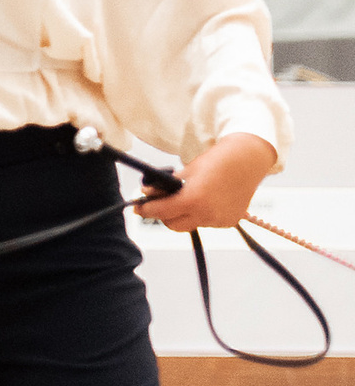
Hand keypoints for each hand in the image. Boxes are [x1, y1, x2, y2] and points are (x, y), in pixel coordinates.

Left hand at [136, 133, 277, 232]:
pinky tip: (206, 201)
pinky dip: (202, 215)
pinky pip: (207, 222)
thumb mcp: (186, 171)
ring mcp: (220, 220)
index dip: (146, 210)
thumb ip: (166, 186)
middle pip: (173, 225)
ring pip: (191, 224)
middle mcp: (207, 214)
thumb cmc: (216, 161)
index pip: (160, 212)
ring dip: (184, 215)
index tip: (138, 208)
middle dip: (164, 215)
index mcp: (193, 200)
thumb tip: (146, 194)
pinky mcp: (230, 222)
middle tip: (160, 205)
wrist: (247, 160)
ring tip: (188, 199)